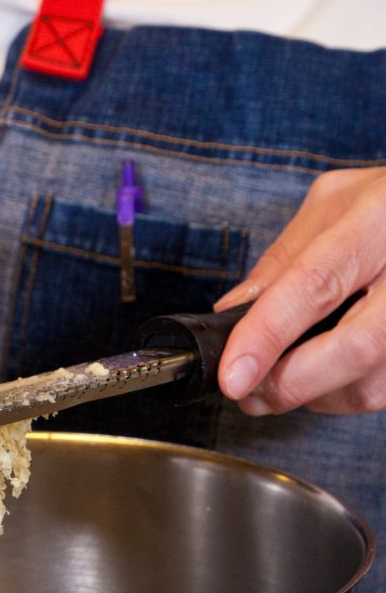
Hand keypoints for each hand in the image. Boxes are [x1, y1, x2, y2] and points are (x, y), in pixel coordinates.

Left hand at [215, 167, 385, 414]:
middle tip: (246, 394)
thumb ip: (283, 260)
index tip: (232, 377)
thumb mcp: (332, 207)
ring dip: (314, 395)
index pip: (315, 285)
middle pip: (355, 347)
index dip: (267, 336)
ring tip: (280, 381)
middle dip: (288, 383)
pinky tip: (324, 375)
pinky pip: (385, 389)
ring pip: (373, 384)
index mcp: (378, 220)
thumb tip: (232, 312)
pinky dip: (344, 392)